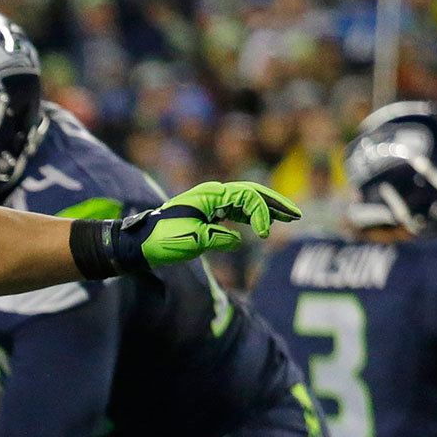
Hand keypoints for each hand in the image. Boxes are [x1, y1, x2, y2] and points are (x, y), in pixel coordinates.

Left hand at [113, 181, 300, 270]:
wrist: (140, 242)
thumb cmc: (163, 240)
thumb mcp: (192, 241)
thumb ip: (218, 239)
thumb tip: (237, 240)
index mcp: (211, 196)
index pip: (247, 198)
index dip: (262, 215)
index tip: (266, 236)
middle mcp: (213, 194)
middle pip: (252, 194)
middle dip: (275, 204)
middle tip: (296, 215)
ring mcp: (210, 202)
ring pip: (246, 201)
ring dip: (267, 209)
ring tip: (288, 218)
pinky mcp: (207, 213)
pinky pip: (236, 210)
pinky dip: (252, 216)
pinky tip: (262, 225)